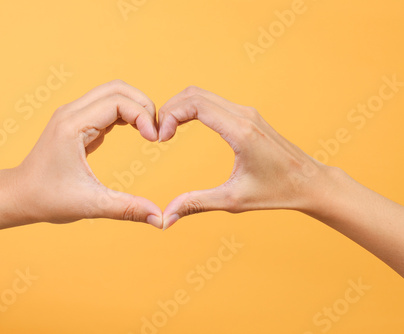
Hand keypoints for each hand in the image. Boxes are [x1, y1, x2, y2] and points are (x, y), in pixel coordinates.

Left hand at [9, 80, 162, 227]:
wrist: (19, 195)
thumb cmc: (47, 199)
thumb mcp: (90, 205)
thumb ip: (127, 209)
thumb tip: (160, 219)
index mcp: (73, 126)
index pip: (118, 102)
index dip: (143, 116)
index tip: (155, 140)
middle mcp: (71, 113)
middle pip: (117, 88)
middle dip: (143, 105)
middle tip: (156, 132)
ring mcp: (72, 115)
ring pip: (112, 93)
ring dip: (135, 107)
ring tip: (149, 132)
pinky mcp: (76, 122)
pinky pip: (105, 106)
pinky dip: (125, 114)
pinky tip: (135, 132)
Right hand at [158, 86, 327, 228]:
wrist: (310, 182)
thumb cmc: (277, 191)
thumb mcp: (233, 200)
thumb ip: (196, 204)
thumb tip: (165, 218)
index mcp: (240, 131)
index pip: (195, 104)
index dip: (170, 115)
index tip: (160, 138)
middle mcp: (243, 115)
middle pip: (194, 93)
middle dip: (169, 109)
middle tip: (158, 133)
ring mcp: (247, 113)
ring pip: (203, 94)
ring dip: (180, 107)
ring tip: (167, 131)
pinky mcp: (248, 116)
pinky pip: (213, 102)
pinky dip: (193, 109)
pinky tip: (184, 127)